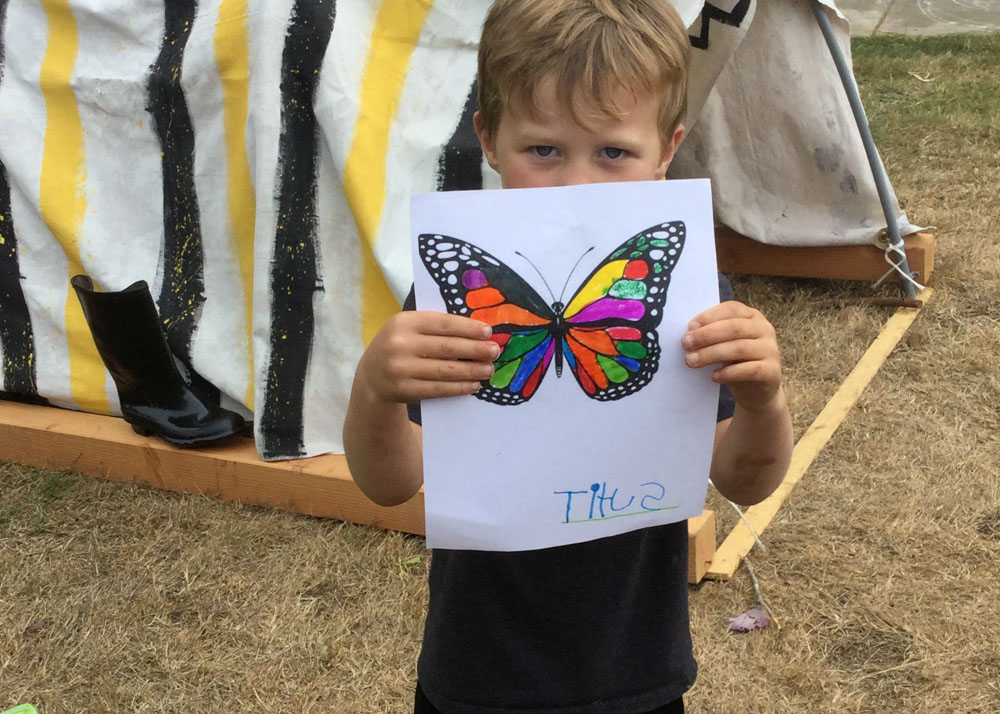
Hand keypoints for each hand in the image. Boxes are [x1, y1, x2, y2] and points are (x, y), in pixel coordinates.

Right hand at [357, 311, 498, 403]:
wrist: (372, 376)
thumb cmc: (400, 346)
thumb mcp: (409, 329)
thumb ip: (435, 327)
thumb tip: (477, 332)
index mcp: (404, 322)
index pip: (443, 324)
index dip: (468, 328)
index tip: (488, 332)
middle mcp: (399, 344)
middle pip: (447, 347)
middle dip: (475, 350)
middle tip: (494, 351)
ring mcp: (400, 368)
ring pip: (445, 370)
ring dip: (471, 371)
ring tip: (488, 369)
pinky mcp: (403, 390)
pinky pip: (438, 388)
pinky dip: (458, 387)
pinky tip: (473, 384)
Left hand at [681, 301, 782, 413]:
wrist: (757, 392)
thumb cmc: (735, 362)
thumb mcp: (724, 343)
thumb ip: (712, 334)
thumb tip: (689, 333)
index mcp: (752, 316)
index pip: (731, 309)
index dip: (709, 316)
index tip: (690, 326)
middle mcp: (764, 329)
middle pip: (733, 328)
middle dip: (706, 335)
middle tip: (686, 344)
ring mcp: (770, 350)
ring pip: (739, 348)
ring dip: (711, 354)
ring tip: (691, 361)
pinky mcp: (772, 371)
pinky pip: (748, 370)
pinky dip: (728, 373)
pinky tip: (713, 377)